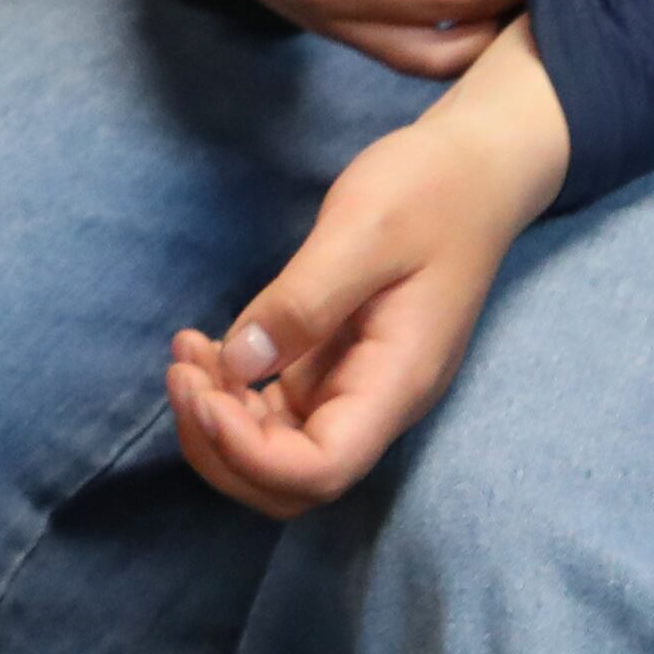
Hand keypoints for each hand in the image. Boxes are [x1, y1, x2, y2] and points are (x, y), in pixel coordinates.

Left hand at [166, 22, 566, 514]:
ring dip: (219, 423)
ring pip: (278, 452)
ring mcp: (355, 386)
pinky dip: (231, 394)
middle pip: (292, 482)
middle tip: (180, 374)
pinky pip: (277, 410)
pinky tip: (202, 349)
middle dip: (222, 448)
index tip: (201, 389)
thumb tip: (240, 361)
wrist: (473, 170)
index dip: (249, 453)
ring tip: (183, 356)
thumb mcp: (364, 231)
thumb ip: (303, 300)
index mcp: (396, 382)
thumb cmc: (429, 192)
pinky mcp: (334, 363)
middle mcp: (377, 401)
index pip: (320, 469)